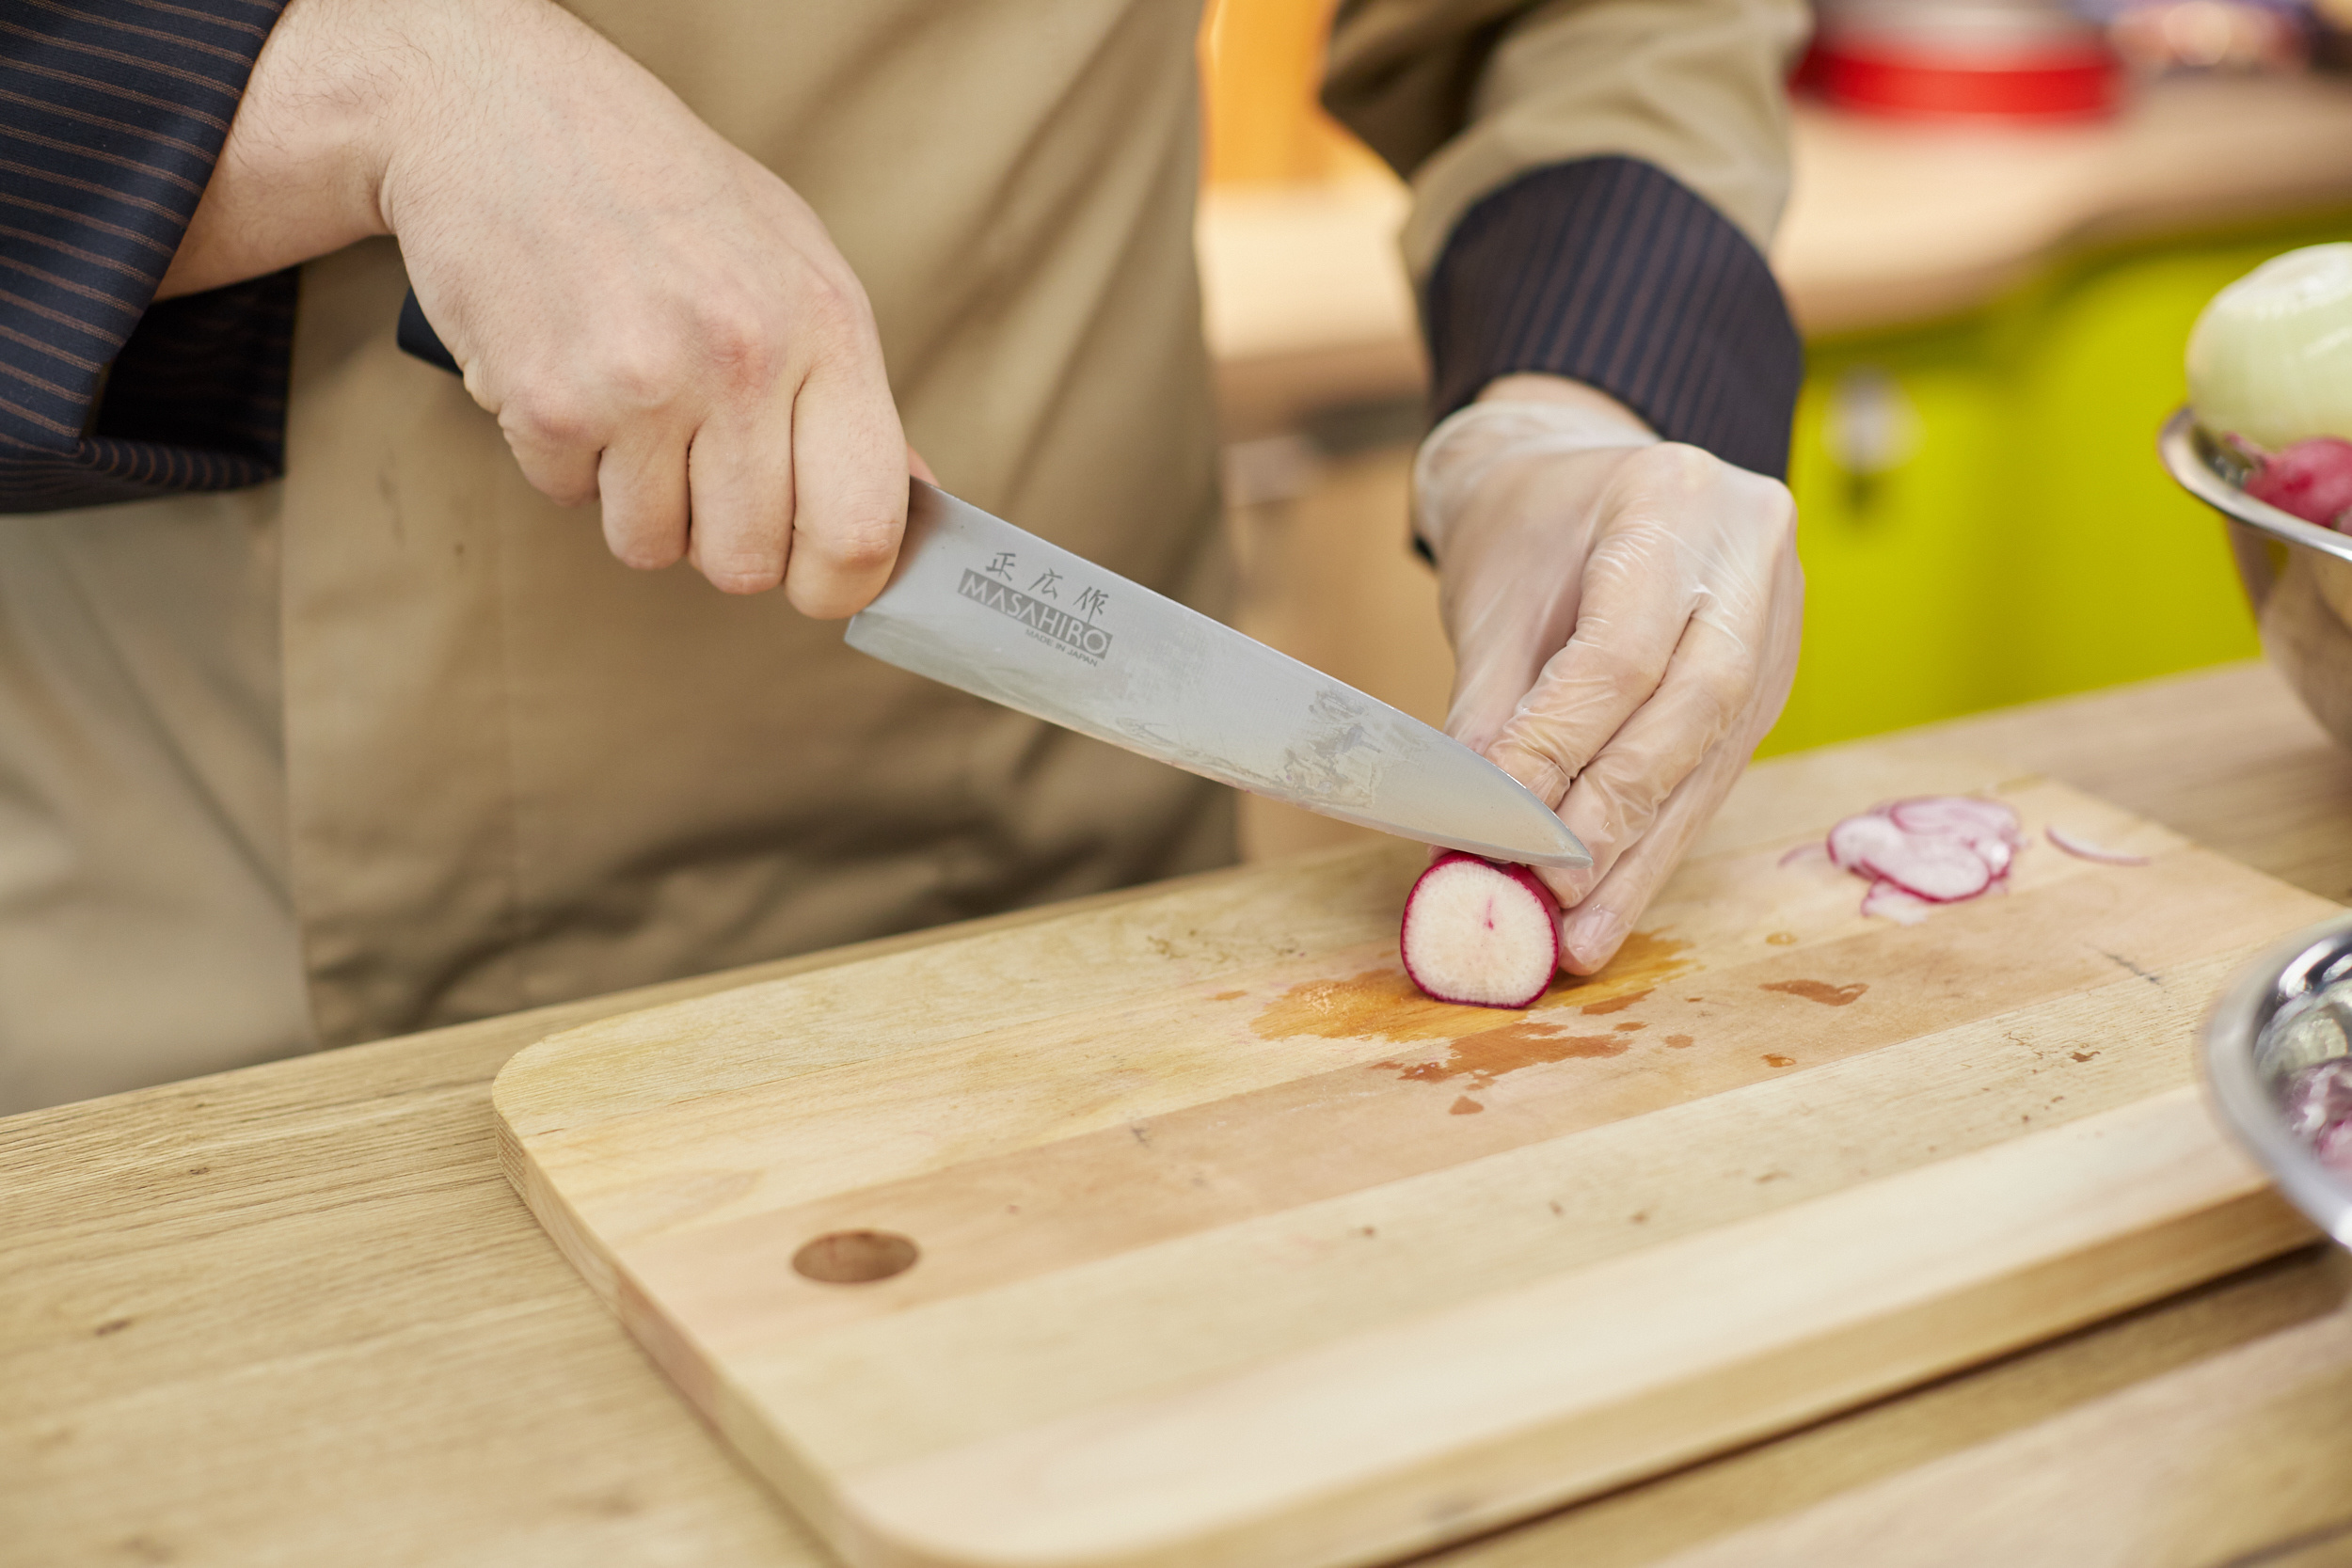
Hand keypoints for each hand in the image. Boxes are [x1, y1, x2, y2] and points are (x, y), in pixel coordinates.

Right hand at [162, 0, 907, 609]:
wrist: (501, 113)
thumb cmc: (663, 191)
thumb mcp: (795, 263)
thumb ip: (852, 396)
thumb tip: (915, 504)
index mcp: (825, 329)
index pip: (862, 529)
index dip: (840, 583)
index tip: (819, 579)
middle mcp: (741, 360)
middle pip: (748, 565)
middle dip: (722, 538)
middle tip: (702, 464)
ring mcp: (640, 385)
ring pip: (653, 547)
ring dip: (639, 499)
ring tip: (634, 402)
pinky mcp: (547, 403)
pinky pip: (570, 501)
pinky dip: (568, 459)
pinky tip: (576, 372)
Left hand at [1420, 376, 1801, 973]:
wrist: (1576, 476)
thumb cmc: (1527, 532)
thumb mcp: (1494, 598)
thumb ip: (1491, 710)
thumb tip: (1470, 829)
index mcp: (1672, 498)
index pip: (1623, 649)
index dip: (1561, 746)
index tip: (1501, 823)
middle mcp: (1747, 551)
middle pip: (1693, 706)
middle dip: (1617, 812)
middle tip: (1556, 893)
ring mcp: (1777, 617)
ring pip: (1712, 755)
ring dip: (1641, 856)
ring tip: (1581, 933)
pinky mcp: (1772, 679)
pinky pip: (1714, 772)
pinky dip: (1656, 844)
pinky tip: (1613, 906)